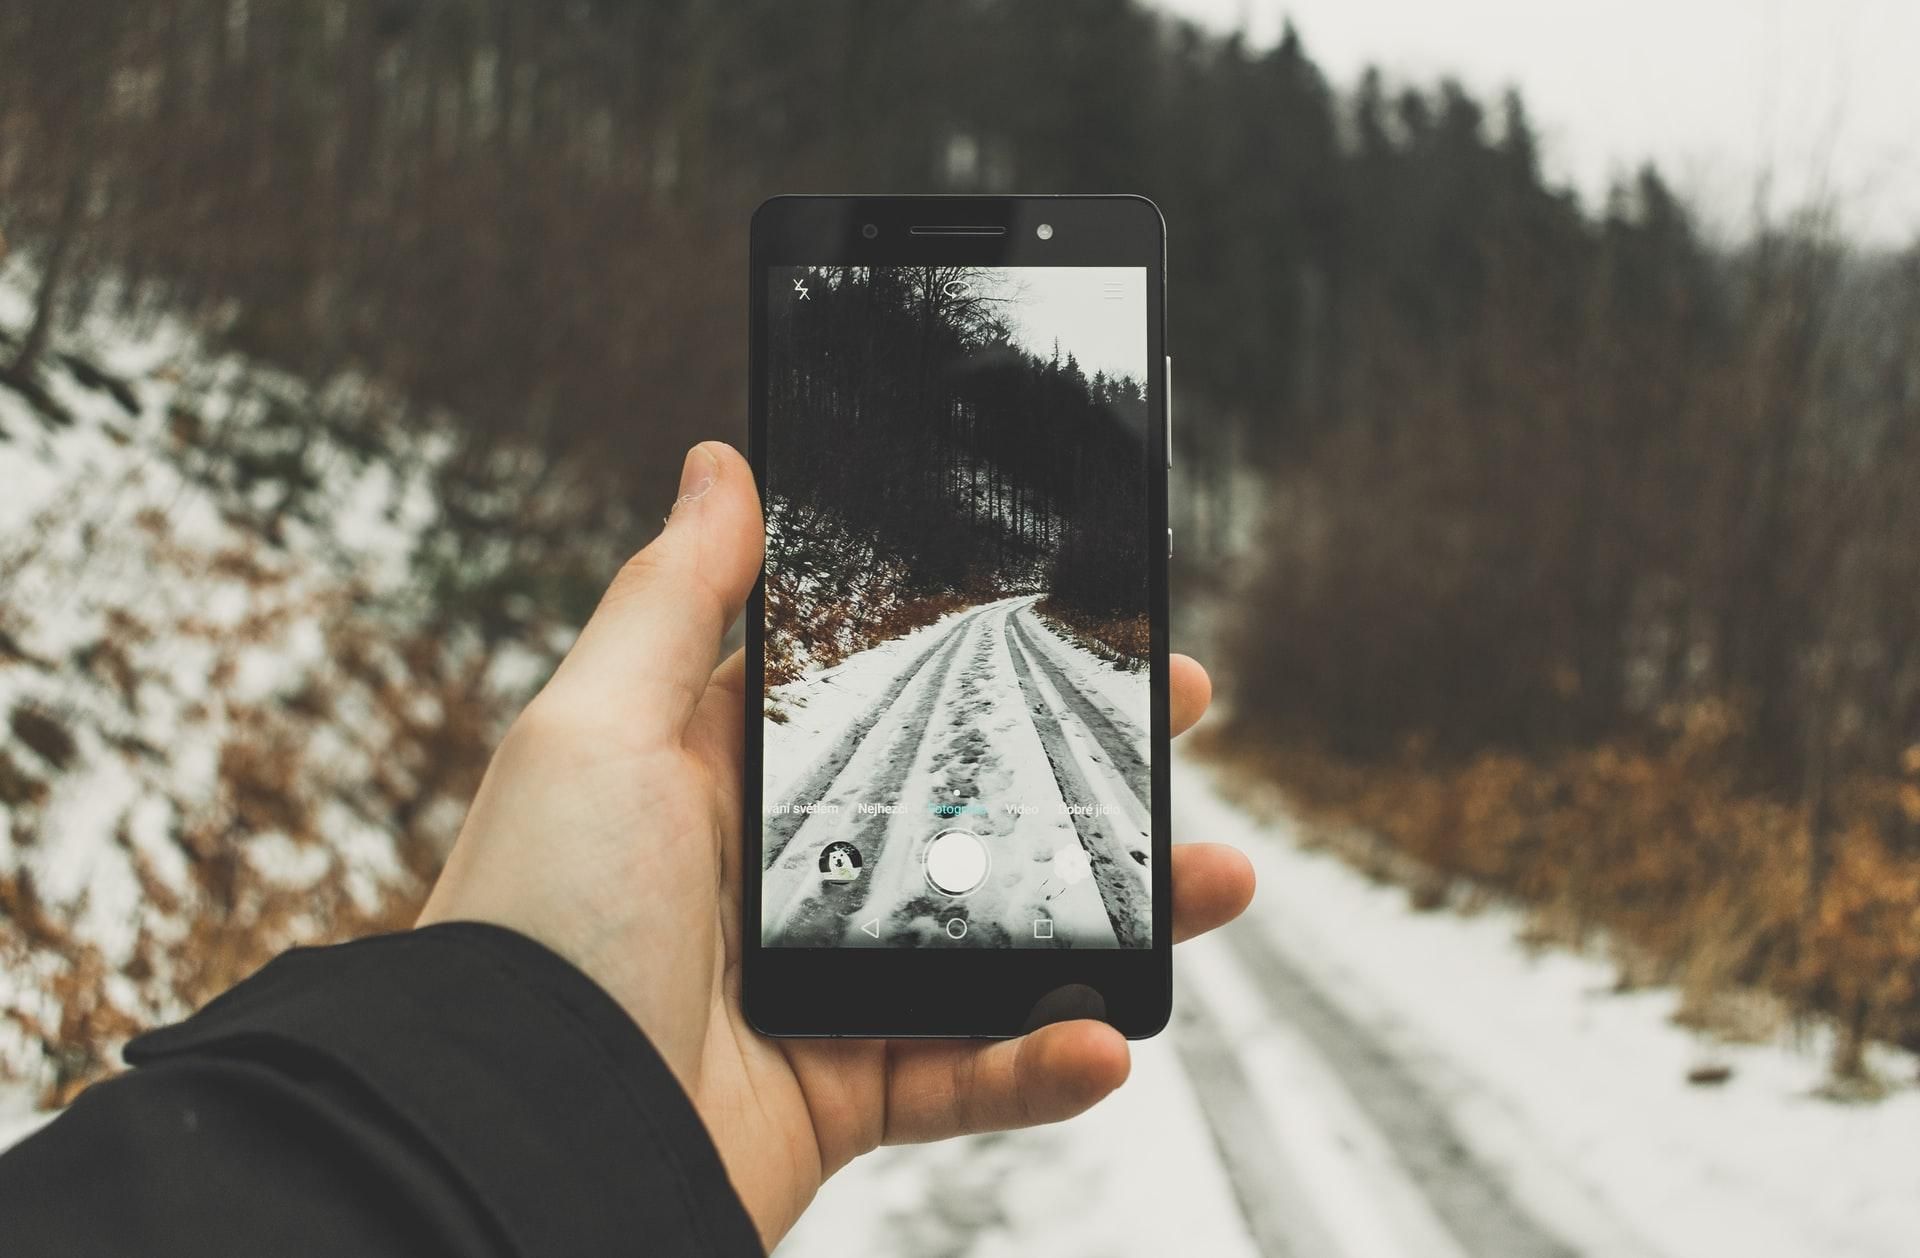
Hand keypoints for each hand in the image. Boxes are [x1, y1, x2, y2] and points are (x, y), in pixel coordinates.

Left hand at [419, 442, 1254, 1247]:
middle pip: (964, 802)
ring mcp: (820, 984)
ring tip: (1216, 879)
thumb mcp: (595, 727)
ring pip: (999, 939)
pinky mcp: (843, 1093)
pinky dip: (1045, 1063)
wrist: (513, 1136)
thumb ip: (673, 597)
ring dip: (1118, 915)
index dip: (982, 645)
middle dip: (1081, 760)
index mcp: (727, 774)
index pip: (882, 687)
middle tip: (1180, 714)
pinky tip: (1106, 1038)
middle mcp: (782, 874)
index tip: (1077, 613)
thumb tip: (720, 466)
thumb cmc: (534, 918)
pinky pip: (969, 1078)